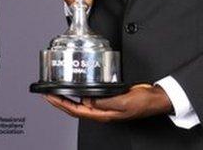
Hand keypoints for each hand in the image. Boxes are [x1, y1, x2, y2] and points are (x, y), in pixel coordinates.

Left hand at [43, 84, 173, 121]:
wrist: (156, 98)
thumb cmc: (143, 102)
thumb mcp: (123, 101)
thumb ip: (104, 101)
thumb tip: (87, 100)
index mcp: (103, 115)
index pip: (76, 110)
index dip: (61, 104)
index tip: (49, 97)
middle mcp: (102, 111)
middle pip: (74, 108)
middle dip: (59, 101)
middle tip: (47, 93)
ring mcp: (105, 105)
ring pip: (80, 103)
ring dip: (67, 97)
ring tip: (56, 90)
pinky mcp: (109, 98)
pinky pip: (90, 97)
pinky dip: (79, 92)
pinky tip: (76, 87)